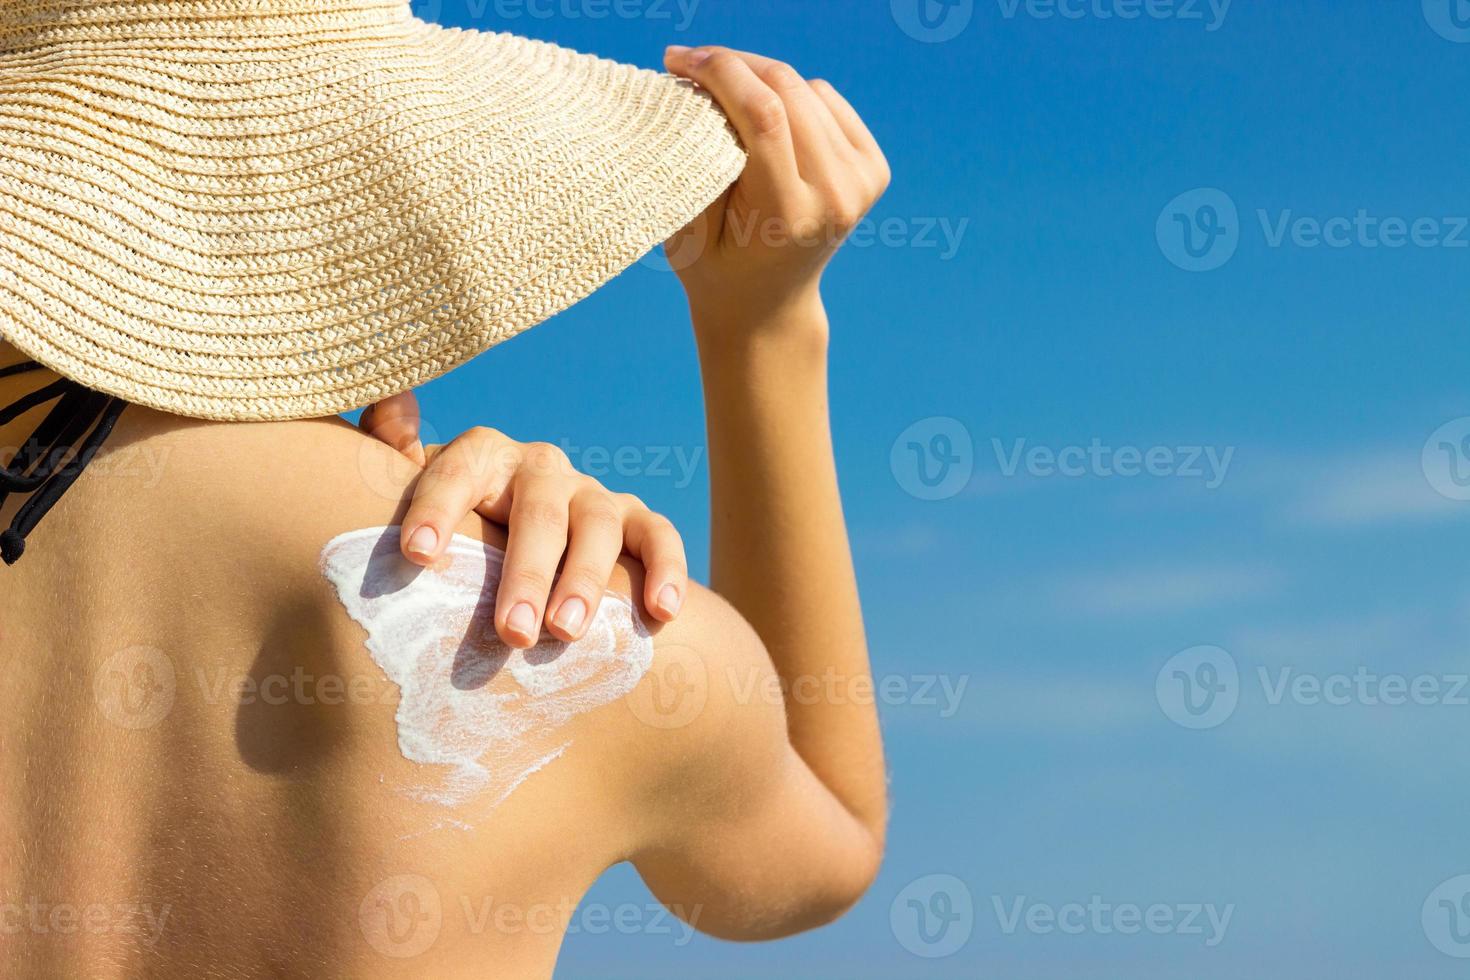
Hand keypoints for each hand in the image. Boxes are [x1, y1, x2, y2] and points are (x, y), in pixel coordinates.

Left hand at [359, 392, 687, 648]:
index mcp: (482, 457)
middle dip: (524, 573)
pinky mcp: (635, 521)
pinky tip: (661, 613)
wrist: (518, 531)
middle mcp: (540, 468)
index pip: (457, 472)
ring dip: (584, 579)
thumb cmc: (454, 525)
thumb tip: (387, 401)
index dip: (437, 509)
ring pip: (596, 525)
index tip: (417, 557)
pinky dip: (666, 569)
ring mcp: (591, 493)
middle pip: (537, 511)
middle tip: (511, 634)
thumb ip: (392, 452)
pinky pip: (659, 536)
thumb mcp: (414, 490)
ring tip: (566, 634)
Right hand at [663, 46, 889, 331]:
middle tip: (690, 63)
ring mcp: (861, 183)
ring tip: (722, 91)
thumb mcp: (686, 227)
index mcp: (787, 215)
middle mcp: (835, 196)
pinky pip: (827, 99)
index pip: (763, 116)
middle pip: (787, 91)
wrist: (766, 304)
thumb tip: (695, 88)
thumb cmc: (714, 267)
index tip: (677, 60)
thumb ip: (695, 163)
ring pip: (807, 89)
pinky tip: (765, 113)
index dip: (720, 72)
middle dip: (734, 64)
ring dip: (759, 77)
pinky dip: (793, 94)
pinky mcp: (872, 169)